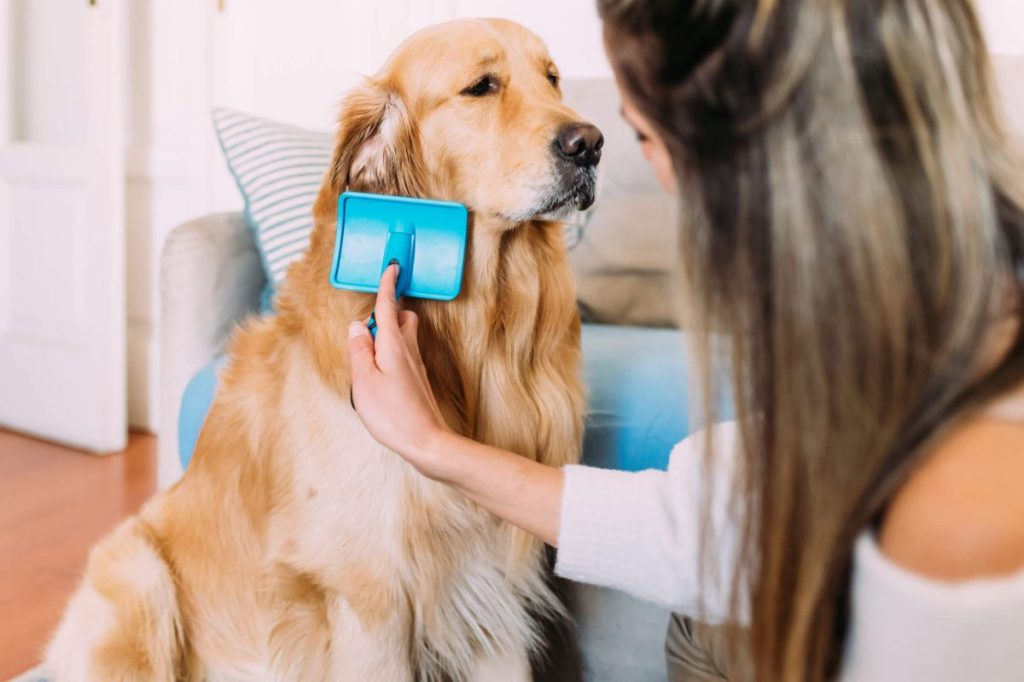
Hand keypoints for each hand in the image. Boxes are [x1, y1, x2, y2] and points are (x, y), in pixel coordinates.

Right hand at [347, 264, 451, 476]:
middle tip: (368, 321)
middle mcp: (409, 350)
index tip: (391, 267)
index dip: (388, 286)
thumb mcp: (364, 380)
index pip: (388, 306)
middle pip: (401, 318)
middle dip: (387, 311)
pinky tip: (381, 369)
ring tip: (369, 348)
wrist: (426, 442)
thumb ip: (359, 350)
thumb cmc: (393, 414)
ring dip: (389, 332)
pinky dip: (392, 350)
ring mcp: (416, 365)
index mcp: (393, 345)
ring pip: (405, 335)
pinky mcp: (418, 379)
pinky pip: (405, 353)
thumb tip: (358, 325)